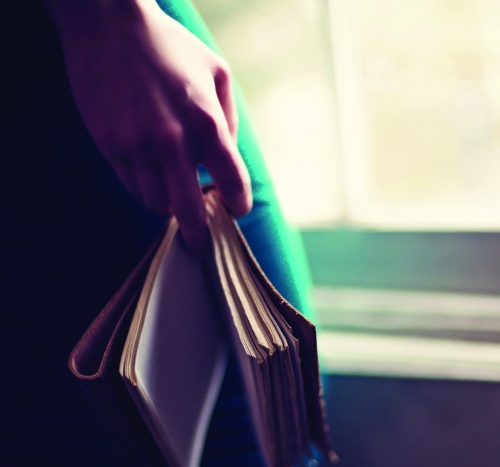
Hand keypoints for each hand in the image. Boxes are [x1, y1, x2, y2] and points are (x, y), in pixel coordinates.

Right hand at [45, 0, 251, 248]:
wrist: (107, 24)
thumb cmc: (169, 48)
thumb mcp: (216, 73)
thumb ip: (227, 121)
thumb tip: (226, 161)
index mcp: (206, 121)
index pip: (231, 183)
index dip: (237, 204)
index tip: (234, 211)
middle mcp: (173, 141)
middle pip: (190, 212)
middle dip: (199, 236)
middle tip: (202, 248)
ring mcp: (137, 147)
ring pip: (157, 203)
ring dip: (168, 205)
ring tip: (172, 192)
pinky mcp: (110, 147)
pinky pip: (132, 187)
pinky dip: (145, 189)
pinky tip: (150, 174)